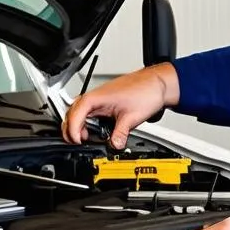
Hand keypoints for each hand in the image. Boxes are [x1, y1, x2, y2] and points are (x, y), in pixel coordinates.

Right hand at [63, 63, 179, 149]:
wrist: (158, 84)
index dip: (73, 131)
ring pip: (80, 114)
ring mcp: (99, 99)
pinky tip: (98, 132)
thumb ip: (120, 134)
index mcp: (94, 98)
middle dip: (72, 130)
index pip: (74, 116)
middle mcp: (94, 97)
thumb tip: (114, 145)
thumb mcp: (131, 118)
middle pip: (72, 115)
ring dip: (81, 127)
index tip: (78, 142)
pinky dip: (90, 124)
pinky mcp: (105, 103)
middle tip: (79, 143)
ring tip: (88, 139)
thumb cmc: (145, 91)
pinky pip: (91, 114)